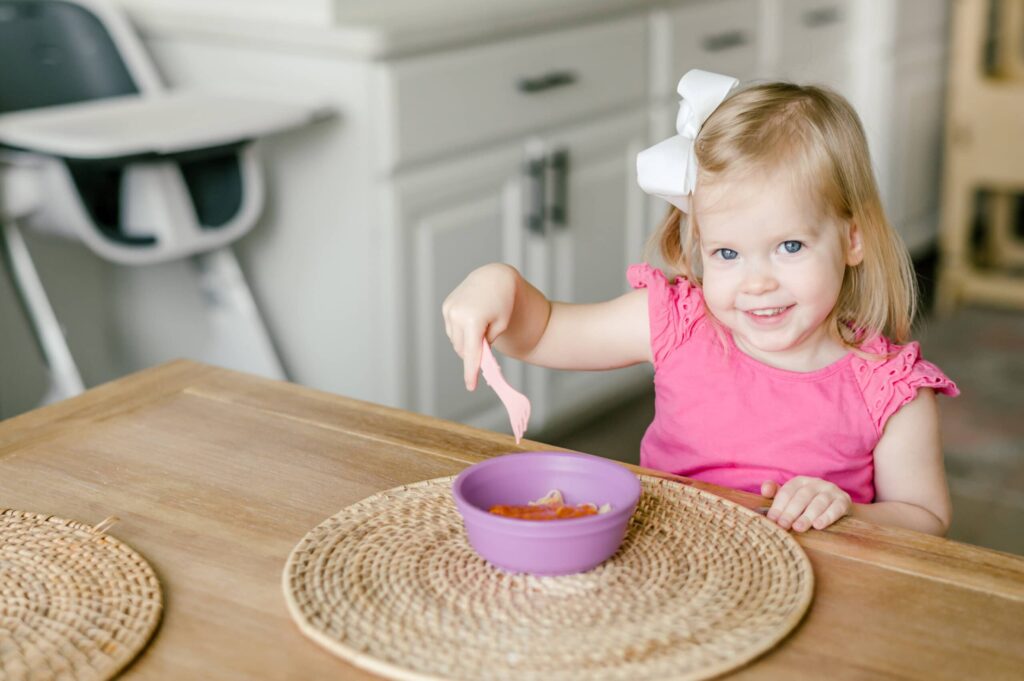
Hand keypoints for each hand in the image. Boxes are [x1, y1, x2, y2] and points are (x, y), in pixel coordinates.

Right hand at [441, 264, 517, 390]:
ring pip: (455, 340)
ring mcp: (449, 309)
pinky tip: (473, 322)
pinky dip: (462, 332)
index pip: (471, 353)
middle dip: (472, 354)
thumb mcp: (500, 326)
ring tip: (482, 328)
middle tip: (486, 354)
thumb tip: (475, 358)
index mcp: (473, 319)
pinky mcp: (446, 307)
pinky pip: (452, 329)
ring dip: (466, 342)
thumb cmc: (503, 303)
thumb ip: (486, 344)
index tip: (471, 386)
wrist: (494, 278)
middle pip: (462, 349)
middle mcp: (457, 314)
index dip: (471, 372)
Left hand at [761, 477, 851, 531]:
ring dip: (808, 515)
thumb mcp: (791, 497)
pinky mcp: (844, 500)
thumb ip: (776, 493)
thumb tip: (765, 489)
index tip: (772, 520)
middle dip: (791, 512)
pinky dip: (827, 517)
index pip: (787, 492)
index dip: (778, 506)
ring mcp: (831, 491)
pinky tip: (818, 525)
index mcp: (800, 481)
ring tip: (799, 527)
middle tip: (783, 525)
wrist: (836, 505)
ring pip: (818, 502)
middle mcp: (816, 483)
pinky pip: (836, 508)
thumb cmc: (807, 504)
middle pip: (802, 497)